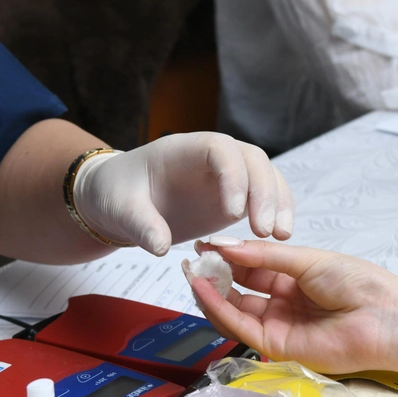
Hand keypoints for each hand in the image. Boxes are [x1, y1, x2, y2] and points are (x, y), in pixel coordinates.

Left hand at [72, 132, 293, 255]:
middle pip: (252, 160)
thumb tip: (160, 247)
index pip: (220, 149)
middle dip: (264, 192)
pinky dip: (276, 214)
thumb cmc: (117, 193)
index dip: (233, 176)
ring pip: (266, 177)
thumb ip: (139, 225)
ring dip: (278, 203)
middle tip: (264, 231)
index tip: (233, 213)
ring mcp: (227, 176)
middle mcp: (212, 157)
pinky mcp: (235, 197)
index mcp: (184, 150)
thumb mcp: (119, 208)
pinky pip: (264, 198)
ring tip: (280, 236)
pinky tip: (278, 238)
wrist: (119, 200)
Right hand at [186, 239, 397, 374]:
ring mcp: (278, 327)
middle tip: (192, 261)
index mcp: (293, 280)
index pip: (251, 269)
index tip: (203, 245)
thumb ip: (264, 255)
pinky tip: (205, 291)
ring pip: (234, 312)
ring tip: (192, 273)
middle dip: (214, 276)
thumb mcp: (306, 260)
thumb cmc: (356, 283)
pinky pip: (240, 328)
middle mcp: (282, 305)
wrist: (383, 317)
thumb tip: (225, 245)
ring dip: (210, 294)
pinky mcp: (276, 348)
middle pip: (238, 292)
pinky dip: (220, 310)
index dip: (227, 257)